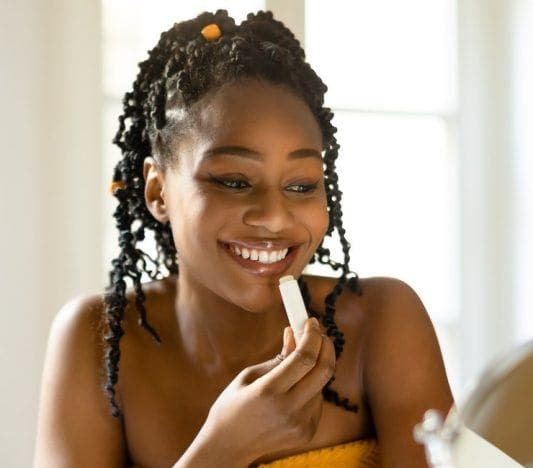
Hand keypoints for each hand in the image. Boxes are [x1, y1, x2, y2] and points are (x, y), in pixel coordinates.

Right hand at [202, 317, 334, 462]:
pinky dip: (312, 387)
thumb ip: (278, 357)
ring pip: (321, 385)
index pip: (305, 358)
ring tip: (300, 361)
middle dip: (326, 346)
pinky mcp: (307, 433)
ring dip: (316, 367)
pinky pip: (318, 401)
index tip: (311, 322)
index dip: (312, 336)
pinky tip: (296, 387)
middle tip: (319, 334)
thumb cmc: (232, 406)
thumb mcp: (249, 375)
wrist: (227, 447)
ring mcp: (300, 424)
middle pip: (324, 370)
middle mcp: (288, 409)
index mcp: (269, 391)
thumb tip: (294, 334)